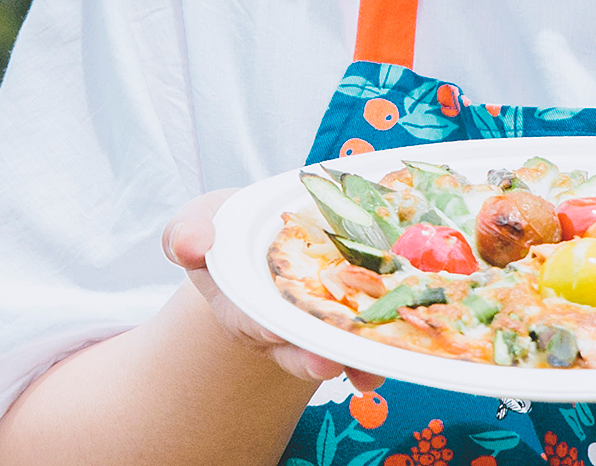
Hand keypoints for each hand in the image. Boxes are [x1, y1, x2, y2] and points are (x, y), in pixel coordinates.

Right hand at [162, 189, 383, 390]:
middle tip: (329, 362)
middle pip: (296, 349)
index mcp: (241, 307)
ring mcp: (321, 325)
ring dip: (356, 360)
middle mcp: (282, 327)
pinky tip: (406, 338)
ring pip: (339, 350)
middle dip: (312, 357)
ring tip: (373, 370)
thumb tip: (189, 243)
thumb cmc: (231, 231)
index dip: (260, 326)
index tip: (271, 330)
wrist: (272, 235)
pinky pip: (373, 330)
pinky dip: (388, 336)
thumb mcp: (203, 224)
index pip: (248, 322)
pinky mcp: (357, 314)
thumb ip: (189, 234)